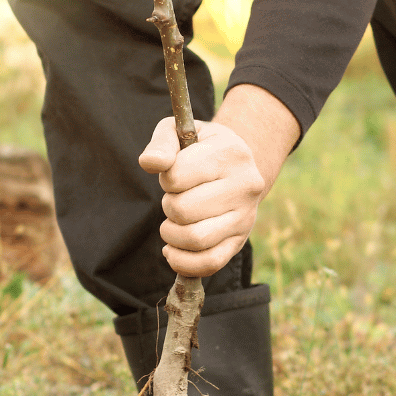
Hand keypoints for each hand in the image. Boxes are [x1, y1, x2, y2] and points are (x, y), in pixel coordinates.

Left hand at [138, 84, 299, 277]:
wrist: (238, 167)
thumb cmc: (201, 148)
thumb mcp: (181, 132)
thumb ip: (161, 143)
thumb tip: (149, 163)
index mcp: (230, 153)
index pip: (176, 176)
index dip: (166, 179)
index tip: (174, 175)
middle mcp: (245, 185)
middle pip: (183, 210)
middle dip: (168, 206)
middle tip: (174, 199)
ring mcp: (246, 217)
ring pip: (195, 239)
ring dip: (171, 235)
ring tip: (172, 224)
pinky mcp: (240, 242)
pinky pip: (210, 263)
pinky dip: (182, 262)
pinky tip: (172, 250)